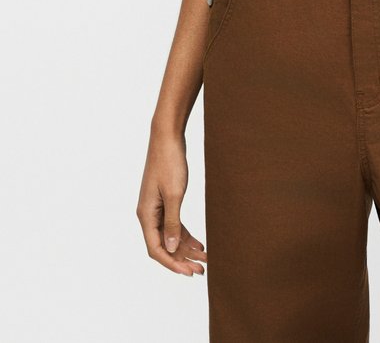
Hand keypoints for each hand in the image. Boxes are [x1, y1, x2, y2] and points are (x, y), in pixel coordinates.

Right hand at [137, 128, 206, 275]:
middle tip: (201, 270)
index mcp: (146, 215)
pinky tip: (199, 243)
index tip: (188, 273)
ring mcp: (156, 208)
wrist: (167, 137)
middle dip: (181, 259)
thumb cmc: (169, 162)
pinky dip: (185, 234)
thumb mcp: (174, 194)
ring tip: (204, 259)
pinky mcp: (165, 200)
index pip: (156, 249)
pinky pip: (174, 224)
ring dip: (185, 248)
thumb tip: (169, 248)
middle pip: (163, 246)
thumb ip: (172, 222)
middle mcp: (148, 214)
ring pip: (170, 236)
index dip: (171, 263)